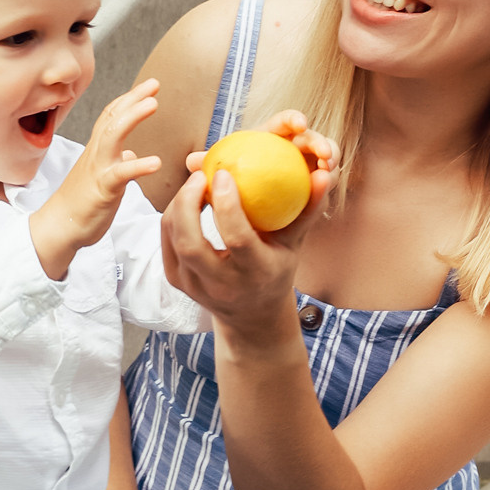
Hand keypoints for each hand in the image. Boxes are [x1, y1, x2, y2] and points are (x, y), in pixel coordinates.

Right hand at [29, 81, 163, 281]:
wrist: (58, 228)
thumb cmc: (79, 205)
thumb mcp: (101, 177)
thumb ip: (115, 162)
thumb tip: (129, 153)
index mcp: (97, 151)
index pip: (112, 117)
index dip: (129, 99)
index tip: (148, 87)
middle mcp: (96, 155)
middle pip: (112, 118)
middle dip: (133, 98)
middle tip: (154, 84)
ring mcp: (98, 170)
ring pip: (112, 136)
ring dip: (132, 117)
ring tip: (153, 104)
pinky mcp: (102, 189)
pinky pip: (120, 174)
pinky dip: (138, 165)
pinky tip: (156, 162)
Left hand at [162, 114, 335, 348]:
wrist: (252, 315)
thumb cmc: (276, 268)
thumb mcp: (294, 244)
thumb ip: (307, 209)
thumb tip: (322, 175)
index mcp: (254, 274)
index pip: (236, 239)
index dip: (226, 204)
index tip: (223, 174)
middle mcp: (221, 285)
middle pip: (191, 242)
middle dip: (188, 202)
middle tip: (200, 175)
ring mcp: (195, 286)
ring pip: (174, 238)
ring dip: (179, 204)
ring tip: (195, 183)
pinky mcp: (177, 281)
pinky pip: (167, 241)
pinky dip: (173, 215)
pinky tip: (187, 199)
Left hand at [182, 109, 339, 199]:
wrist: (251, 220)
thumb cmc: (234, 192)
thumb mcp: (224, 181)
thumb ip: (213, 168)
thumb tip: (190, 161)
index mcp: (272, 139)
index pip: (285, 123)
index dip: (293, 119)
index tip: (300, 123)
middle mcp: (293, 150)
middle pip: (311, 140)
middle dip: (321, 142)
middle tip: (324, 155)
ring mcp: (308, 168)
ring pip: (326, 162)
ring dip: (331, 163)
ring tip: (328, 171)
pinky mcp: (316, 188)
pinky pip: (323, 188)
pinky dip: (325, 188)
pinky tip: (323, 187)